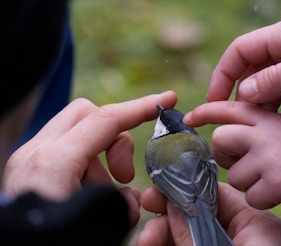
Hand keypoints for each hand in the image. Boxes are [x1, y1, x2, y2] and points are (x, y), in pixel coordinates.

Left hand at [3, 91, 176, 227]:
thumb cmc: (53, 243)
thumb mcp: (97, 226)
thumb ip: (122, 205)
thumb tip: (130, 197)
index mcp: (53, 163)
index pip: (106, 120)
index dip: (141, 108)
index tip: (167, 100)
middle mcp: (36, 152)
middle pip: (89, 114)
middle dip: (116, 139)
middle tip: (123, 176)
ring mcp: (29, 157)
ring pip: (79, 133)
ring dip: (99, 161)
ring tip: (97, 196)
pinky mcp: (29, 166)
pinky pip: (67, 149)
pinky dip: (86, 165)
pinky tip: (83, 193)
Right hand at [137, 182, 280, 245]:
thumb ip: (192, 231)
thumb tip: (171, 203)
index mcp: (257, 226)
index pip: (217, 193)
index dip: (185, 187)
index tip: (159, 190)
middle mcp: (242, 237)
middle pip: (197, 213)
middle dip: (168, 213)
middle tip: (146, 208)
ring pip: (186, 234)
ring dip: (160, 234)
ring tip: (145, 240)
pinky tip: (148, 245)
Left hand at [184, 101, 280, 209]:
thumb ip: (256, 130)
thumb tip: (227, 139)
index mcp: (267, 118)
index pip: (227, 108)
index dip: (204, 111)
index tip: (188, 118)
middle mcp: (265, 132)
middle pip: (219, 140)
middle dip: (226, 156)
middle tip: (246, 163)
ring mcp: (269, 156)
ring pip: (234, 175)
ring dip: (250, 183)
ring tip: (274, 178)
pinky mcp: (276, 181)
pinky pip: (252, 197)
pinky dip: (264, 200)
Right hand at [208, 19, 280, 116]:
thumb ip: (273, 79)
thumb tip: (244, 93)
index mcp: (278, 39)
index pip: (238, 52)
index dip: (222, 76)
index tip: (214, 101)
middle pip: (252, 72)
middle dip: (244, 96)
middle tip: (240, 118)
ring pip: (271, 87)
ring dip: (266, 107)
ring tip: (262, 125)